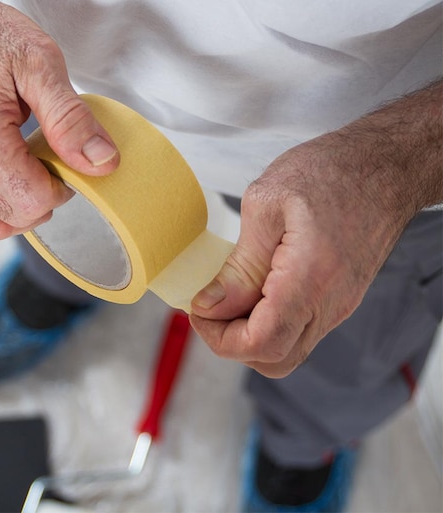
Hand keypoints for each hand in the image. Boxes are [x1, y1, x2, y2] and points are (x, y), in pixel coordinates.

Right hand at [0, 0, 119, 239]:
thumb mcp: (39, 64)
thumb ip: (71, 119)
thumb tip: (100, 162)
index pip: (33, 201)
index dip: (64, 185)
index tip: (68, 155)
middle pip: (16, 217)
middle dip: (45, 193)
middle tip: (51, 153)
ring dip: (22, 202)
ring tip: (30, 162)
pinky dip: (0, 200)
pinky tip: (11, 166)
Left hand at [189, 80, 441, 377]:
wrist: (386, 166)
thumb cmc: (331, 172)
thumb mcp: (266, 204)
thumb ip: (238, 265)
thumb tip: (209, 306)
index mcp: (310, 280)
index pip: (259, 343)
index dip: (218, 336)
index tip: (199, 307)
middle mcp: (329, 305)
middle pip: (272, 360)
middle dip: (230, 342)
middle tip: (210, 305)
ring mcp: (338, 307)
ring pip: (286, 351)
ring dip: (249, 334)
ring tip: (229, 294)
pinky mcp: (338, 301)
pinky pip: (298, 331)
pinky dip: (267, 322)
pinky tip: (252, 288)